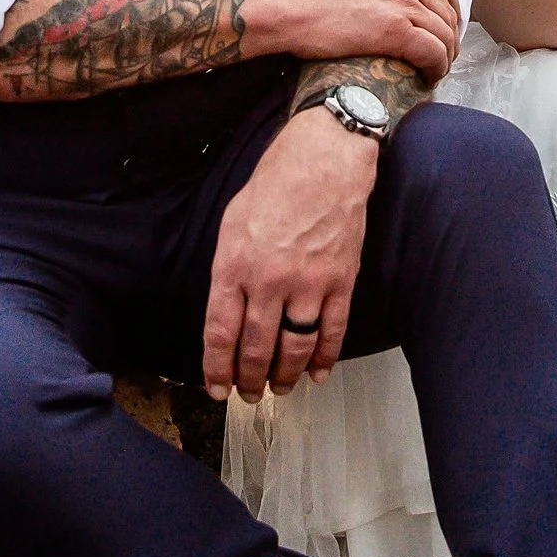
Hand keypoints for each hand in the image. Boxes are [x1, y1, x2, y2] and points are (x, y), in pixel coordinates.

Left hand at [203, 114, 375, 399]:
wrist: (324, 160)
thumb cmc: (275, 185)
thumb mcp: (232, 222)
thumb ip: (228, 270)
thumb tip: (228, 312)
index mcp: (234, 265)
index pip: (220, 332)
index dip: (217, 369)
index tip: (217, 389)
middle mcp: (269, 280)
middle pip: (256, 348)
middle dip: (250, 379)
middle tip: (249, 395)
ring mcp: (308, 283)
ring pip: (294, 347)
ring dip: (284, 376)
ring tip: (279, 389)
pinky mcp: (340, 281)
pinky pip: (332, 332)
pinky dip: (325, 358)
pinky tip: (317, 373)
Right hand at [262, 0, 461, 82]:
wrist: (288, 5)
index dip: (451, 6)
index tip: (448, 23)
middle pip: (447, 10)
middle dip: (451, 35)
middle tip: (445, 52)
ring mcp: (403, 3)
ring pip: (444, 34)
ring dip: (446, 56)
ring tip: (437, 70)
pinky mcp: (396, 32)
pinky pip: (433, 52)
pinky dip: (437, 68)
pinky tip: (429, 78)